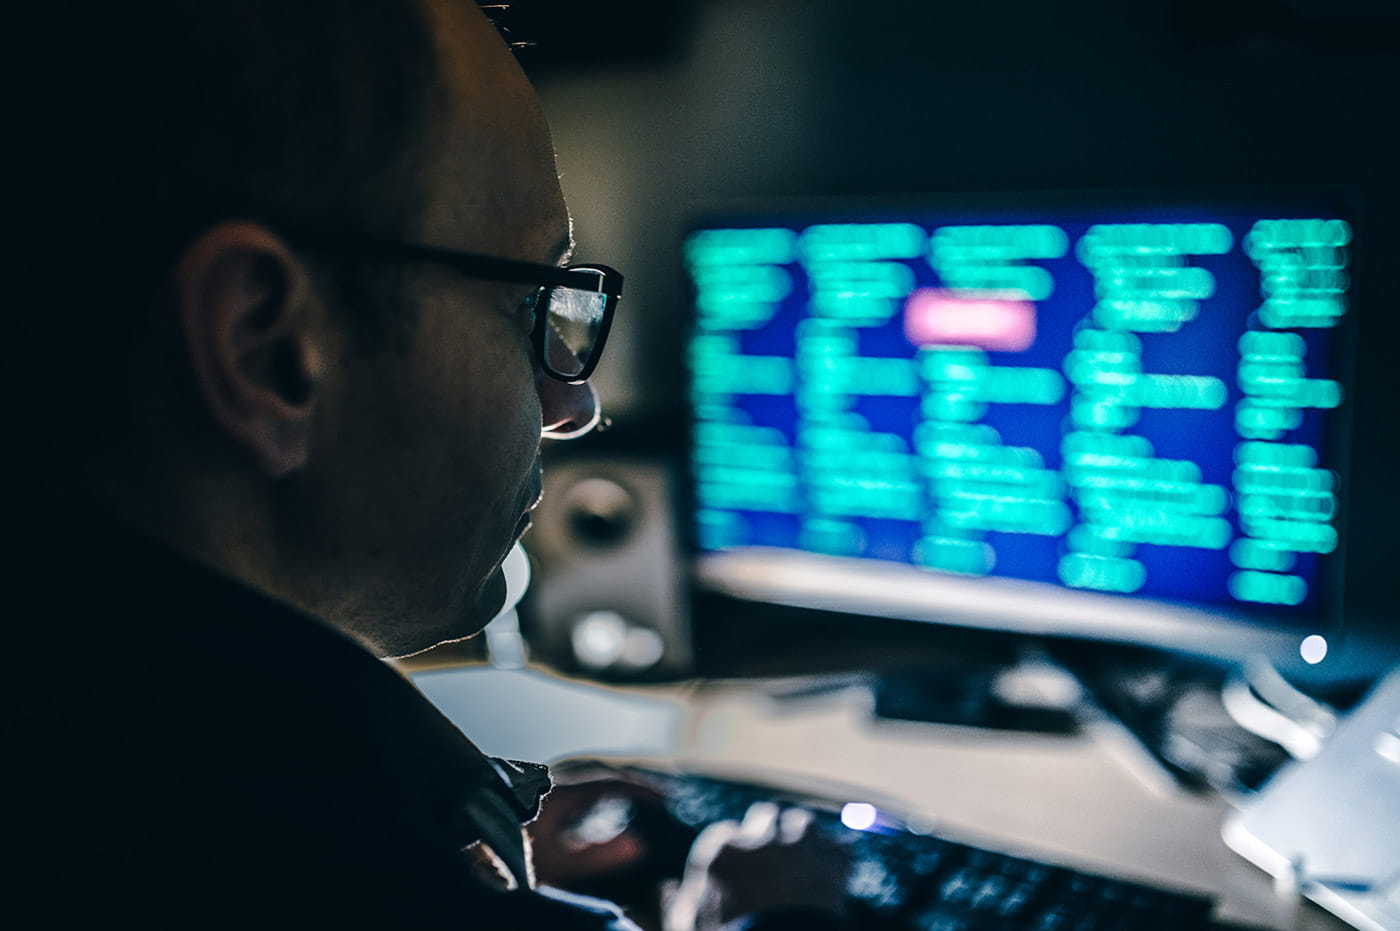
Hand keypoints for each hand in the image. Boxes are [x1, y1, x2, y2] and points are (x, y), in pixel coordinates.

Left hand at [527, 769, 667, 885]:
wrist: (470, 850)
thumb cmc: (513, 855)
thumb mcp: (554, 864)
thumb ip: (597, 856)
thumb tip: (639, 845)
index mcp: (560, 791)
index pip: (612, 782)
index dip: (642, 789)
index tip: (667, 798)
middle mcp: (553, 779)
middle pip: (602, 773)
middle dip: (633, 782)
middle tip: (659, 795)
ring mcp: (541, 783)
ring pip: (587, 775)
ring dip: (615, 782)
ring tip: (638, 795)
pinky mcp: (532, 792)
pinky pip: (575, 782)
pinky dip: (597, 788)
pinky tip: (599, 802)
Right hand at [663, 801, 849, 930]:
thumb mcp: (686, 927)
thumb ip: (676, 903)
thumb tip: (667, 887)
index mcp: (721, 849)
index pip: (725, 835)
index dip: (734, 855)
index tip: (738, 874)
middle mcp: (760, 838)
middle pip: (765, 817)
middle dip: (768, 834)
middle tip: (772, 860)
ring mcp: (799, 847)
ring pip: (802, 823)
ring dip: (802, 838)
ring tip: (803, 859)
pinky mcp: (832, 865)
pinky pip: (841, 849)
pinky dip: (837, 860)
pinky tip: (833, 873)